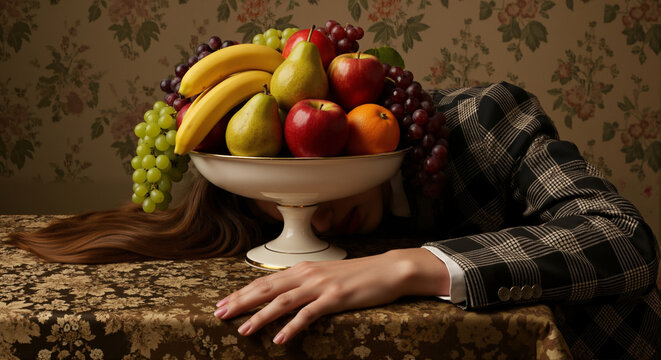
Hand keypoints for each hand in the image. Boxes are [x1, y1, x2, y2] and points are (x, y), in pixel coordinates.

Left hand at [213, 248, 449, 343]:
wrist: (388, 270)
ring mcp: (321, 286)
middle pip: (267, 289)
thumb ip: (304, 283)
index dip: (242, 292)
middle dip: (241, 302)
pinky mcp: (335, 298)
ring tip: (244, 330)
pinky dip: (292, 327)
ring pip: (283, 301)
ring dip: (261, 316)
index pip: (265, 281)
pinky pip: (309, 314)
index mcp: (302, 268)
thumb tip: (284, 295)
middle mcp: (307, 274)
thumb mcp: (325, 276)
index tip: (223, 302)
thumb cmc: (358, 275)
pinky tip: (280, 339)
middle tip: (220, 314)